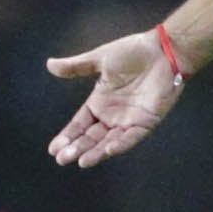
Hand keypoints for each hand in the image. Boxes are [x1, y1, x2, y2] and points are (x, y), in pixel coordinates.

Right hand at [46, 30, 182, 167]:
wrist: (162, 50)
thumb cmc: (133, 52)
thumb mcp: (100, 59)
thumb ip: (76, 66)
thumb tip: (49, 64)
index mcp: (99, 102)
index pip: (79, 124)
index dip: (68, 136)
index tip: (53, 149)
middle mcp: (112, 115)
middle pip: (91, 137)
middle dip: (77, 148)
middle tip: (62, 158)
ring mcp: (128, 120)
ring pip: (109, 141)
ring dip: (96, 152)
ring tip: (81, 161)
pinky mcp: (146, 122)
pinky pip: (132, 137)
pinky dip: (121, 144)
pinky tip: (109, 149)